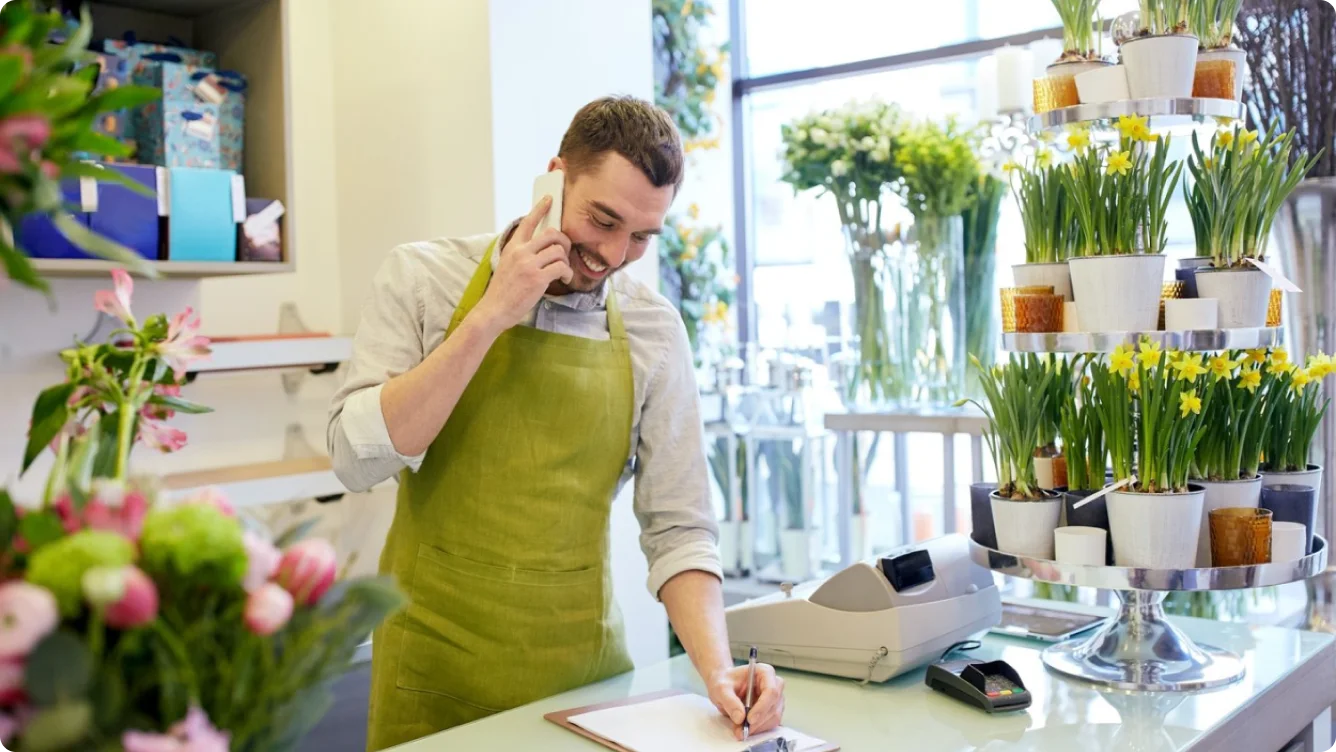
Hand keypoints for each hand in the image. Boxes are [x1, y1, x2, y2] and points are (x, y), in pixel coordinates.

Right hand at [470, 196, 572, 334]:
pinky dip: (567, 273)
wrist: (493, 310)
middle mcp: (520, 252)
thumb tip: (541, 250)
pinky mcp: (537, 278)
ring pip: (559, 251)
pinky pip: (561, 268)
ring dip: (565, 262)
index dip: (540, 209)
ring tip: (562, 272)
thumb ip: (521, 255)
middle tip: (564, 254)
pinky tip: (563, 280)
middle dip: (564, 242)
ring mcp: (528, 264)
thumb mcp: (507, 266)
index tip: (549, 199)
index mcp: (512, 247)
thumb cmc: (502, 292)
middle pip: (551, 234)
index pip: (527, 222)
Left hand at [705, 663, 784, 740]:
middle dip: (757, 721)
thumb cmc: (725, 682)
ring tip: (740, 730)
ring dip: (757, 727)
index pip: (771, 691)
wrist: (724, 687)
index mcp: (765, 672)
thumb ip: (730, 701)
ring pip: (774, 717)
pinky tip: (745, 728)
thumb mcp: (721, 689)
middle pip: (773, 706)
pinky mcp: (773, 710)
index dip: (762, 707)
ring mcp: (775, 698)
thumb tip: (740, 717)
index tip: (749, 719)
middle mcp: (774, 684)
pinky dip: (758, 729)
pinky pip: (770, 723)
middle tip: (741, 730)